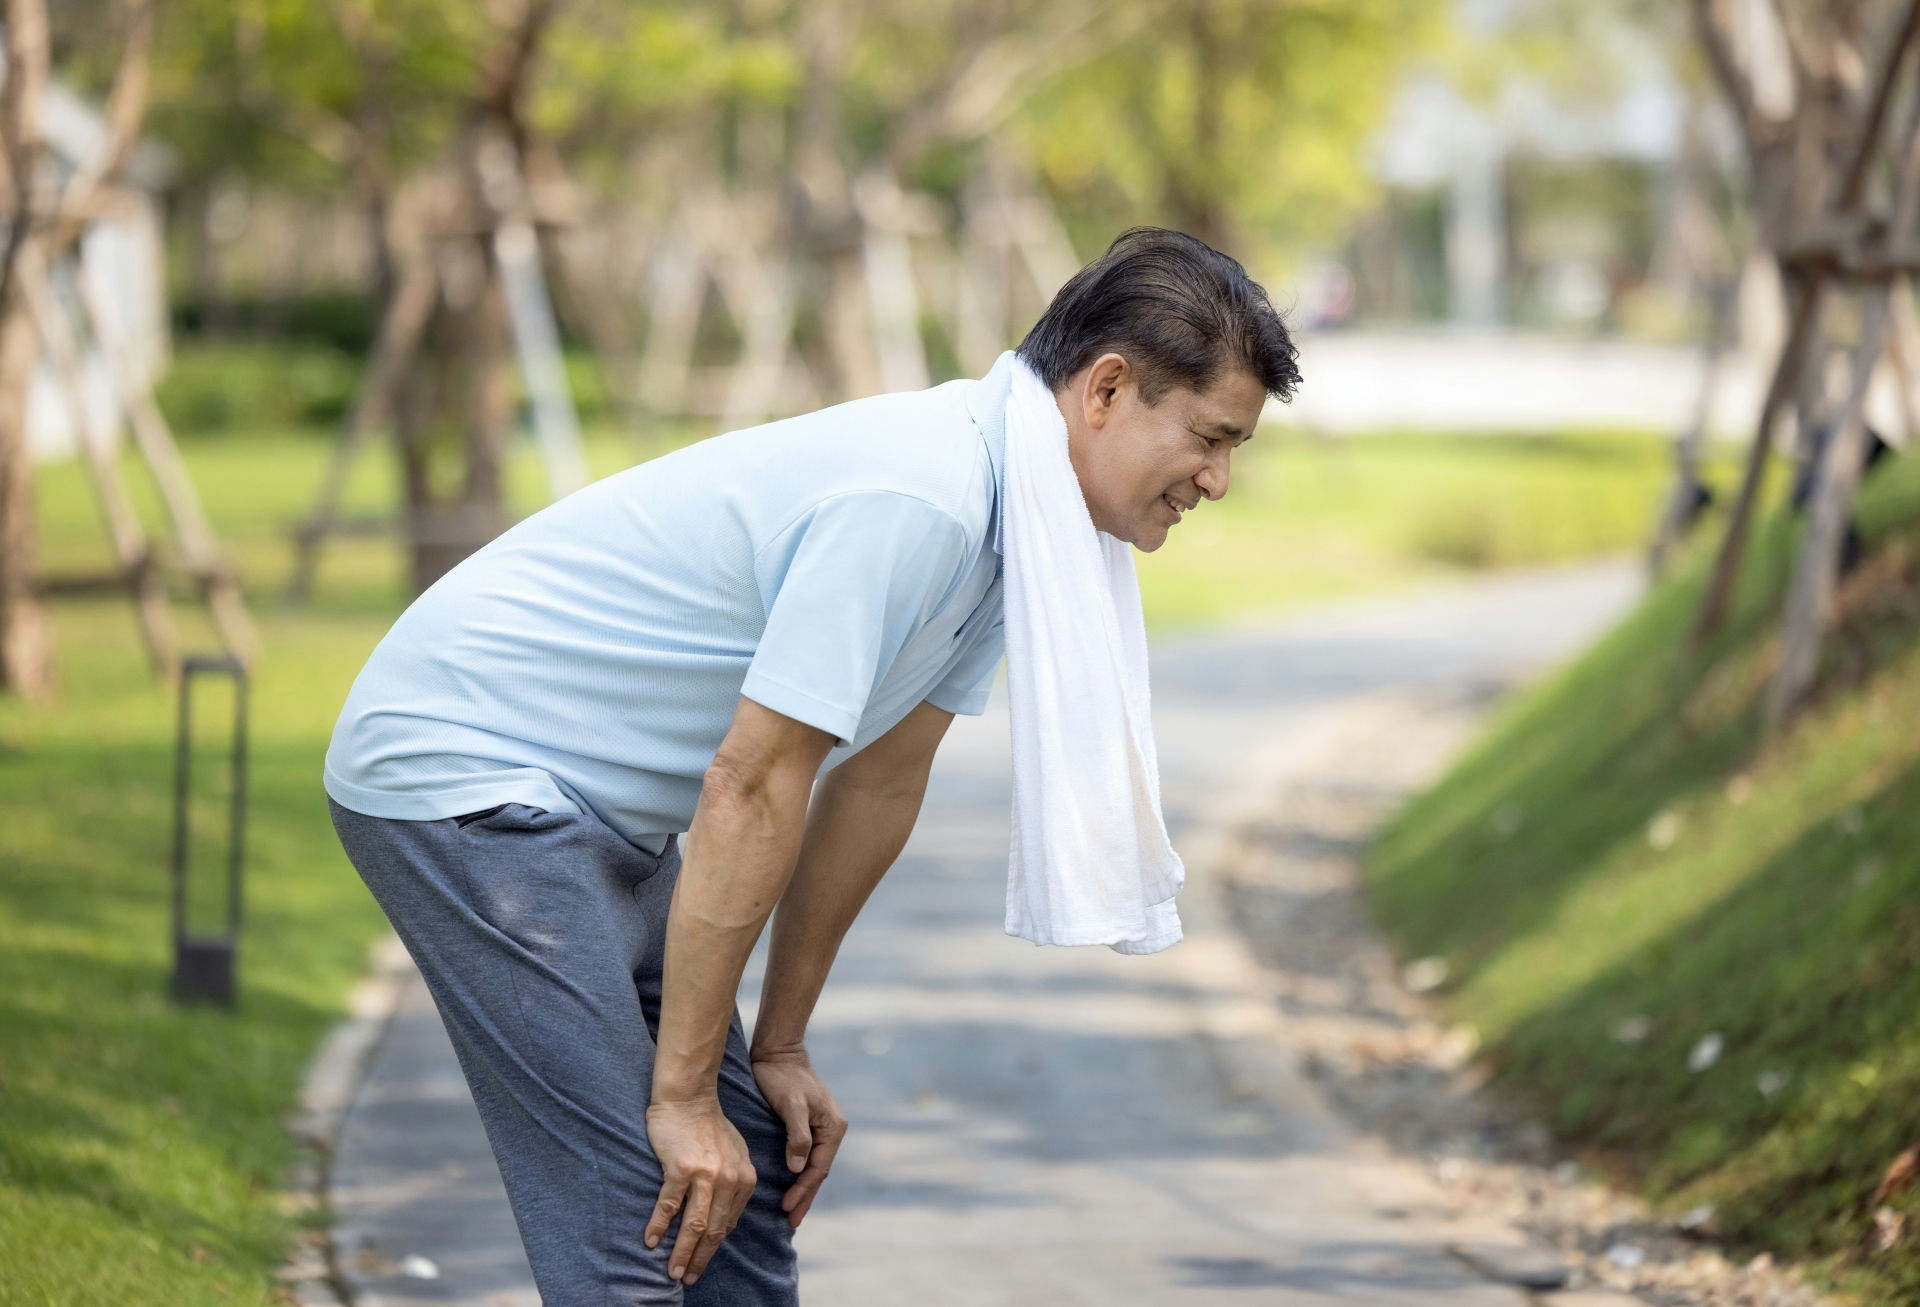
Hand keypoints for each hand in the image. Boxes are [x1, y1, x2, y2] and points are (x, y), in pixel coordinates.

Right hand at [643, 1096, 756, 1284]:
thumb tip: (726, 1218)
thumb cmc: (709, 1125)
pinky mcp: (680, 1168)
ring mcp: (705, 1175)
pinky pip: (669, 1205)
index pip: (729, 1223)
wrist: (688, 1097)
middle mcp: (729, 1180)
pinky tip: (651, 1241)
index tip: (702, 1262)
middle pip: (713, 1230)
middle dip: (700, 1259)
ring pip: (693, 1224)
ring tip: (673, 1271)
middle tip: (688, 1278)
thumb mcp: (735, 1154)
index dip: (714, 1246)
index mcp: (744, 1178)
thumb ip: (735, 1183)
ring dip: (682, 1252)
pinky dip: (659, 1225)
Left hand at [751, 1049, 847, 1227]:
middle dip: (805, 1197)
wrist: (778, 1053)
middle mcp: (831, 1130)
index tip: (786, 1208)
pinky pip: (805, 1157)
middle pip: (818, 1172)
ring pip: (812, 1166)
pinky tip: (789, 1184)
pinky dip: (798, 1174)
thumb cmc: (783, 1076)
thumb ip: (797, 1136)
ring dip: (802, 1188)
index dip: (803, 1191)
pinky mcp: (807, 1127)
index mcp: (833, 1127)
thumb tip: (798, 1168)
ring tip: (790, 1211)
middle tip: (790, 1221)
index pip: (818, 1169)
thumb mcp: (791, 1104)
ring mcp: (821, 1129)